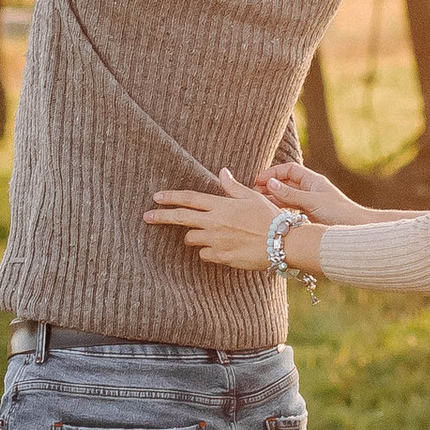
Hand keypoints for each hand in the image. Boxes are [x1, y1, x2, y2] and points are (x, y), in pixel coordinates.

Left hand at [142, 170, 320, 272]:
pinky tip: (222, 248)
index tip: (156, 197)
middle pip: (181, 219)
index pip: (189, 199)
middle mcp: (215, 223)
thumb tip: (222, 172)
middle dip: (161, 217)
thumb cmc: (270, 217)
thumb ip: (233, 187)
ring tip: (208, 234)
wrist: (283, 243)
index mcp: (221, 205)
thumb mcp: (253, 197)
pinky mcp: (221, 257)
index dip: (171, 198)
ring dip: (194, 236)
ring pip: (191, 239)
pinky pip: (205, 254)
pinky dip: (208, 251)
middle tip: (146, 217)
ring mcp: (216, 241)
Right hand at [256, 162, 370, 225]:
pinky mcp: (308, 215)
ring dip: (272, 198)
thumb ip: (291, 194)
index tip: (259, 180)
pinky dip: (279, 209)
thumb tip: (270, 183)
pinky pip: (290, 209)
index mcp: (313, 181)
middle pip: (286, 183)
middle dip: (269, 186)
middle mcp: (310, 189)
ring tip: (258, 203)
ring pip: (286, 197)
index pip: (289, 170)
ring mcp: (309, 202)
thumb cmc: (338, 212)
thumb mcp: (312, 202)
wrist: (355, 229)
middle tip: (254, 193)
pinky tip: (269, 213)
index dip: (273, 173)